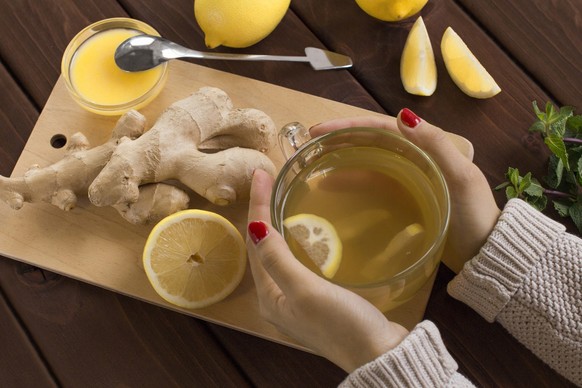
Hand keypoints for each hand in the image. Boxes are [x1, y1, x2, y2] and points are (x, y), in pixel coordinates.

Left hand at [246, 169, 408, 372]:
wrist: (379, 354)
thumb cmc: (341, 324)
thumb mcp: (305, 290)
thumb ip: (278, 260)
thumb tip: (255, 227)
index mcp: (269, 298)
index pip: (256, 242)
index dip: (257, 206)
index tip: (260, 174)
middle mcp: (278, 298)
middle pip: (264, 247)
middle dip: (263, 212)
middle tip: (268, 180)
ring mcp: (298, 299)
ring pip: (281, 253)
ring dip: (278, 224)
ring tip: (279, 196)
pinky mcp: (319, 298)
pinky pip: (300, 261)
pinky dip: (299, 240)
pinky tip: (306, 229)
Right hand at [311, 109, 500, 272]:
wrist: (487, 251)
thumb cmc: (476, 213)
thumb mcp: (460, 176)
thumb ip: (436, 144)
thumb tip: (402, 115)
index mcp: (427, 146)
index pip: (381, 128)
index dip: (349, 126)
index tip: (320, 131)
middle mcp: (415, 157)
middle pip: (370, 142)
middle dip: (340, 140)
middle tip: (310, 146)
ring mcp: (408, 178)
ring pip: (369, 162)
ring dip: (343, 161)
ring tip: (315, 168)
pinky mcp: (405, 198)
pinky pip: (374, 184)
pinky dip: (354, 183)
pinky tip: (335, 190)